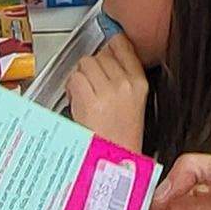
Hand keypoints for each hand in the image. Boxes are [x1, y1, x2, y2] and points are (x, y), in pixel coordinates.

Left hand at [65, 27, 149, 148]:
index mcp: (139, 82)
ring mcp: (108, 91)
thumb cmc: (121, 139)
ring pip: (84, 64)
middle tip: (91, 88)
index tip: (104, 46)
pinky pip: (74, 79)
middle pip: (99, 55)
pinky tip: (77, 102)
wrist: (116, 164)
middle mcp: (125, 83)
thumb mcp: (132, 104)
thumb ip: (121, 78)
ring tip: (84, 97)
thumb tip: (104, 57)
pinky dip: (71, 89)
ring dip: (79, 78)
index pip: (121, 45)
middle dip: (91, 69)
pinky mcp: (91, 100)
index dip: (108, 45)